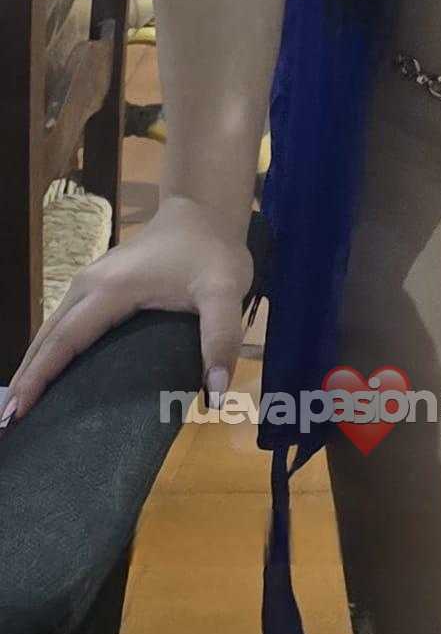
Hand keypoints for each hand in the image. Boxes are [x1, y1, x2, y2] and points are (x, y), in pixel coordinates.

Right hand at [0, 194, 252, 429]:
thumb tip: (216, 394)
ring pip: (52, 329)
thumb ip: (221, 338)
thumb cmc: (213, 251)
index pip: (65, 340)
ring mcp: (89, 281)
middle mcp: (89, 284)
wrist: (207, 210)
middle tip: (6, 423)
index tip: (15, 413)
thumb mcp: (226, 290)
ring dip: (33, 365)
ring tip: (18, 408)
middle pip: (47, 337)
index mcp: (111, 289)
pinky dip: (49, 350)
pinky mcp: (97, 285)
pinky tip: (47, 374)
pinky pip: (64, 323)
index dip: (40, 377)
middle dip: (25, 378)